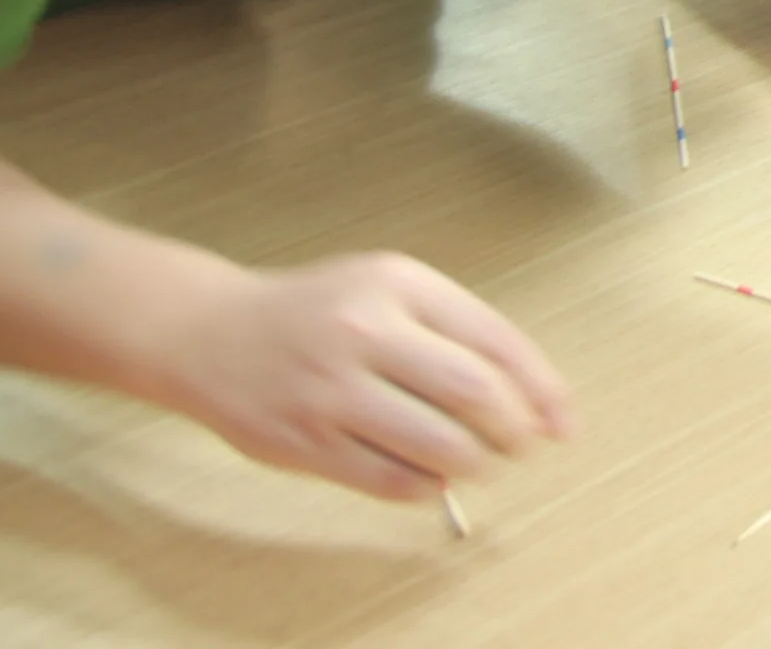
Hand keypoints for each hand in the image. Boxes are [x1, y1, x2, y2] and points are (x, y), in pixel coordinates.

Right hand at [157, 253, 572, 503]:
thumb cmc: (315, 310)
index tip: (562, 420)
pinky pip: (389, 479)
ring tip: (481, 462)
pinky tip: (433, 477)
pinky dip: (427, 486)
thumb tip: (532, 397)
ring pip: (437, 444)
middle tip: (523, 444)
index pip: (495, 340)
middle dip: (515, 430)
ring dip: (476, 464)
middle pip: (474, 394)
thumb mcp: (388, 286)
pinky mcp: (303, 442)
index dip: (542, 388)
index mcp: (396, 284)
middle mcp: (364, 331)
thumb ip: (457, 330)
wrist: (208, 332)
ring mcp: (330, 390)